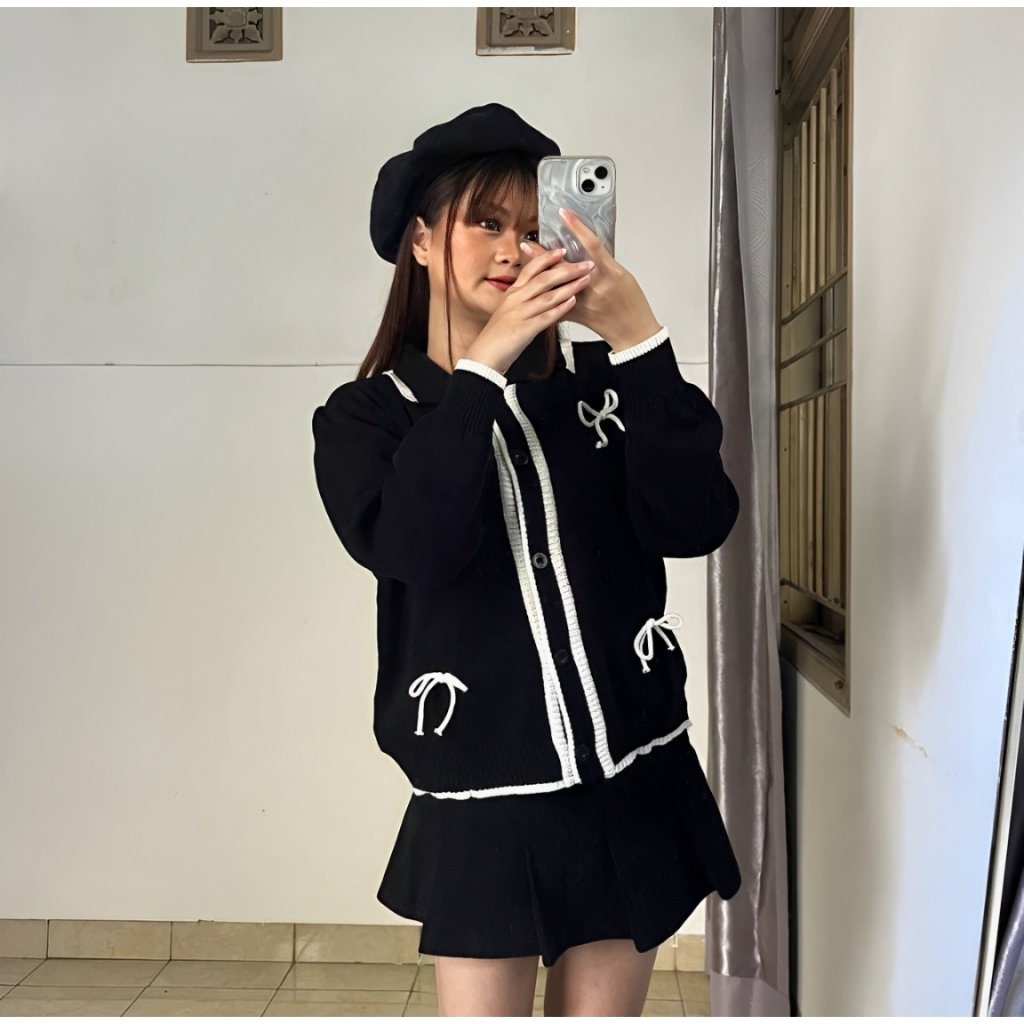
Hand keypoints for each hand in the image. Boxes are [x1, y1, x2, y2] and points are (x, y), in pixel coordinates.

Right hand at [466, 246, 592, 374]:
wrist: (484, 355)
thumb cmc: (498, 335)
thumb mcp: (509, 310)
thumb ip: (524, 299)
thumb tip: (540, 291)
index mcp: (512, 293)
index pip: (531, 269)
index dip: (547, 258)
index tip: (563, 250)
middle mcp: (516, 299)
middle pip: (543, 279)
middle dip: (566, 270)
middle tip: (585, 264)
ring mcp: (520, 313)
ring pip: (547, 295)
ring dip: (569, 286)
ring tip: (585, 280)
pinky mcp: (525, 329)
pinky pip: (546, 316)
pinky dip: (561, 308)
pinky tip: (573, 302)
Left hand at [520, 208, 661, 352]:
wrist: (633, 332)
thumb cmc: (631, 303)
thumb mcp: (622, 276)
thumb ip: (603, 263)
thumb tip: (585, 249)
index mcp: (610, 273)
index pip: (591, 245)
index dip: (576, 228)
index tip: (564, 214)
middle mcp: (595, 287)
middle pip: (566, 266)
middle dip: (545, 254)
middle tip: (529, 242)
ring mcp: (584, 301)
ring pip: (557, 284)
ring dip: (539, 270)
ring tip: (526, 257)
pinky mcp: (577, 314)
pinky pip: (557, 303)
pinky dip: (546, 294)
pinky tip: (532, 286)